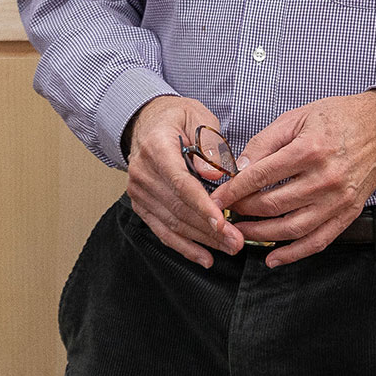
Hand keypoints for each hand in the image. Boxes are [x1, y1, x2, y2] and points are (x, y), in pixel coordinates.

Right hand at [124, 95, 244, 267]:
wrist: (148, 120)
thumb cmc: (177, 118)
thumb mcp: (199, 118)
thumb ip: (208, 145)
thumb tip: (214, 175)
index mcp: (156, 147)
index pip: (181, 182)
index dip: (202, 206)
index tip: (223, 222)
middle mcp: (142, 171)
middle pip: (178, 207)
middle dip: (209, 229)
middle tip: (237, 241)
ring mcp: (138, 190)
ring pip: (172, 222)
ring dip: (202, 240)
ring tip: (228, 249)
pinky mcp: (140, 203)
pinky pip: (162, 229)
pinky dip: (183, 246)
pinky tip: (204, 257)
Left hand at [210, 90, 375, 267]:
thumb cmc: (337, 118)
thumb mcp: (295, 118)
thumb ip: (264, 143)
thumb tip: (237, 168)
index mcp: (308, 150)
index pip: (260, 177)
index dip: (233, 190)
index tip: (215, 198)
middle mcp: (325, 178)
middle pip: (273, 205)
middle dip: (243, 211)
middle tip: (226, 211)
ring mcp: (339, 199)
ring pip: (292, 228)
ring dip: (261, 235)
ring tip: (240, 232)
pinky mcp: (349, 213)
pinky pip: (318, 240)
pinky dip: (294, 253)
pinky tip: (273, 257)